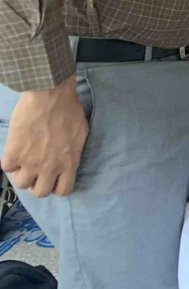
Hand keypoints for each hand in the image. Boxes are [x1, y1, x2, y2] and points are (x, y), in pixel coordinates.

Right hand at [1, 77, 88, 197]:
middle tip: (35, 172)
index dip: (57, 186)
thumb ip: (73, 151)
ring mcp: (30, 162)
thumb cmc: (69, 110)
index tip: (53, 178)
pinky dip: (9, 161)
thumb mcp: (81, 134)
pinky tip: (14, 151)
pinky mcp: (13, 153)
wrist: (50, 95)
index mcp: (69, 162)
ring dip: (21, 174)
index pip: (63, 190)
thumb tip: (68, 159)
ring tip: (23, 161)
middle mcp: (50, 167)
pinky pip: (7, 167)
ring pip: (21, 184)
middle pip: (40, 193)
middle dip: (37, 184)